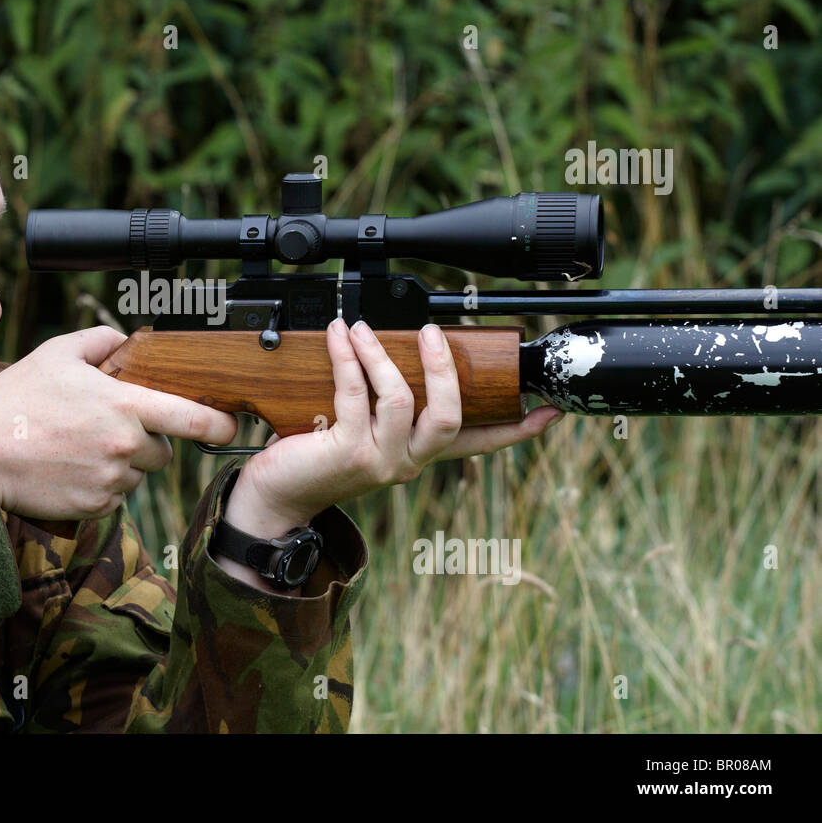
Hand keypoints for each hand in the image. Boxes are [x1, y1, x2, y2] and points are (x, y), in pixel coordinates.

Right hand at [0, 326, 237, 521]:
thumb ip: (99, 343)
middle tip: (106, 428)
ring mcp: (112, 481)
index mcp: (124, 407)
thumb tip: (126, 340)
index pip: (193, 419)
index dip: (220, 423)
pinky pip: (114, 497)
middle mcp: (126, 447)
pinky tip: (69, 469)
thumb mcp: (55, 355)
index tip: (230, 424)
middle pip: (162, 450)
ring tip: (78, 448)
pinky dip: (100, 486)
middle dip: (145, 440)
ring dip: (121, 464)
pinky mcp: (96, 507)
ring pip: (137, 475)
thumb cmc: (15, 403)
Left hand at [224, 318, 563, 541]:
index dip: (515, 429)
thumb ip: (383, 404)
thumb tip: (393, 349)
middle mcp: (406, 463)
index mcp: (416, 456)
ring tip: (362, 328)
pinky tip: (339, 337)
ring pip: (401, 399)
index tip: (550, 412)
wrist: (274, 496)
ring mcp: (379, 461)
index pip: (477, 443)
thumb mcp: (360, 430)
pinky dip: (348, 359)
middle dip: (444, 369)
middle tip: (433, 333)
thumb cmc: (314, 457)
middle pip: (449, 416)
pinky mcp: (347, 452)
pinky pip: (355, 394)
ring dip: (381, 355)